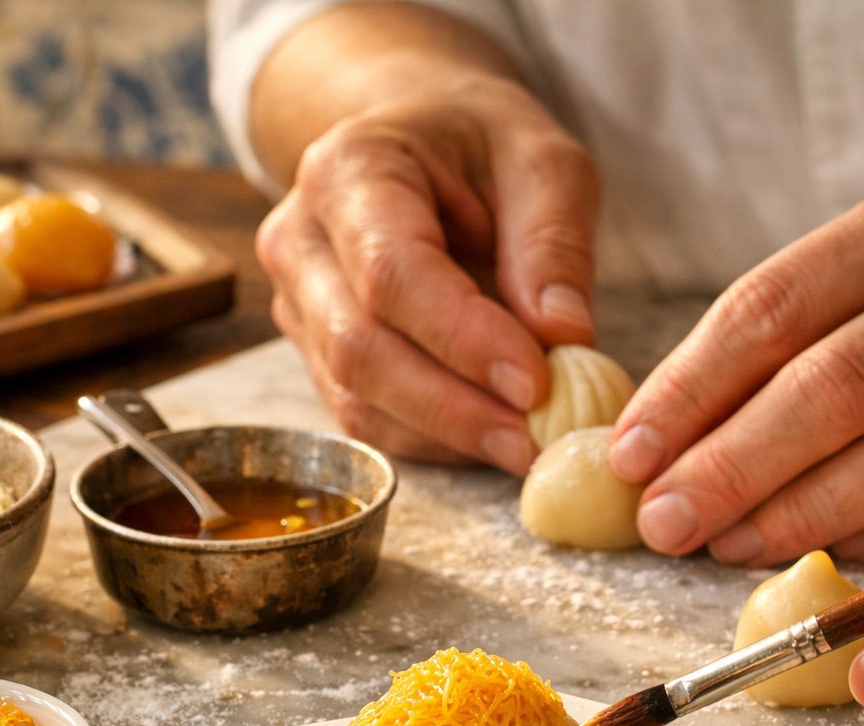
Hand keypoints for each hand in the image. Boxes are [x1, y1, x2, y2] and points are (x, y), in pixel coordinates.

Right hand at [258, 72, 598, 474]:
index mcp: (349, 170)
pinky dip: (433, 439)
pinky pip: (366, 416)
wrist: (420, 145)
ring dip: (446, 434)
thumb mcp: (541, 160)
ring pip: (357, 396)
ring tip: (528, 442)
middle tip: (537, 437)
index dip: (463, 338)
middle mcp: (301, 240)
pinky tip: (492, 435)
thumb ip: (554, 240)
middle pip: (360, 348)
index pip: (392, 273)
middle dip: (454, 406)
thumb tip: (564, 336)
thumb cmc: (482, 146)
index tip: (537, 381)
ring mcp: (298, 303)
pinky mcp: (315, 352)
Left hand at [610, 166, 863, 562]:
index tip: (629, 454)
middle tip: (662, 522)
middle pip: (831, 394)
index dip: (688, 392)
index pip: (771, 310)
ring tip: (722, 544)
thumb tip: (669, 430)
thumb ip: (786, 323)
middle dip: (729, 470)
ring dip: (794, 519)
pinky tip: (816, 556)